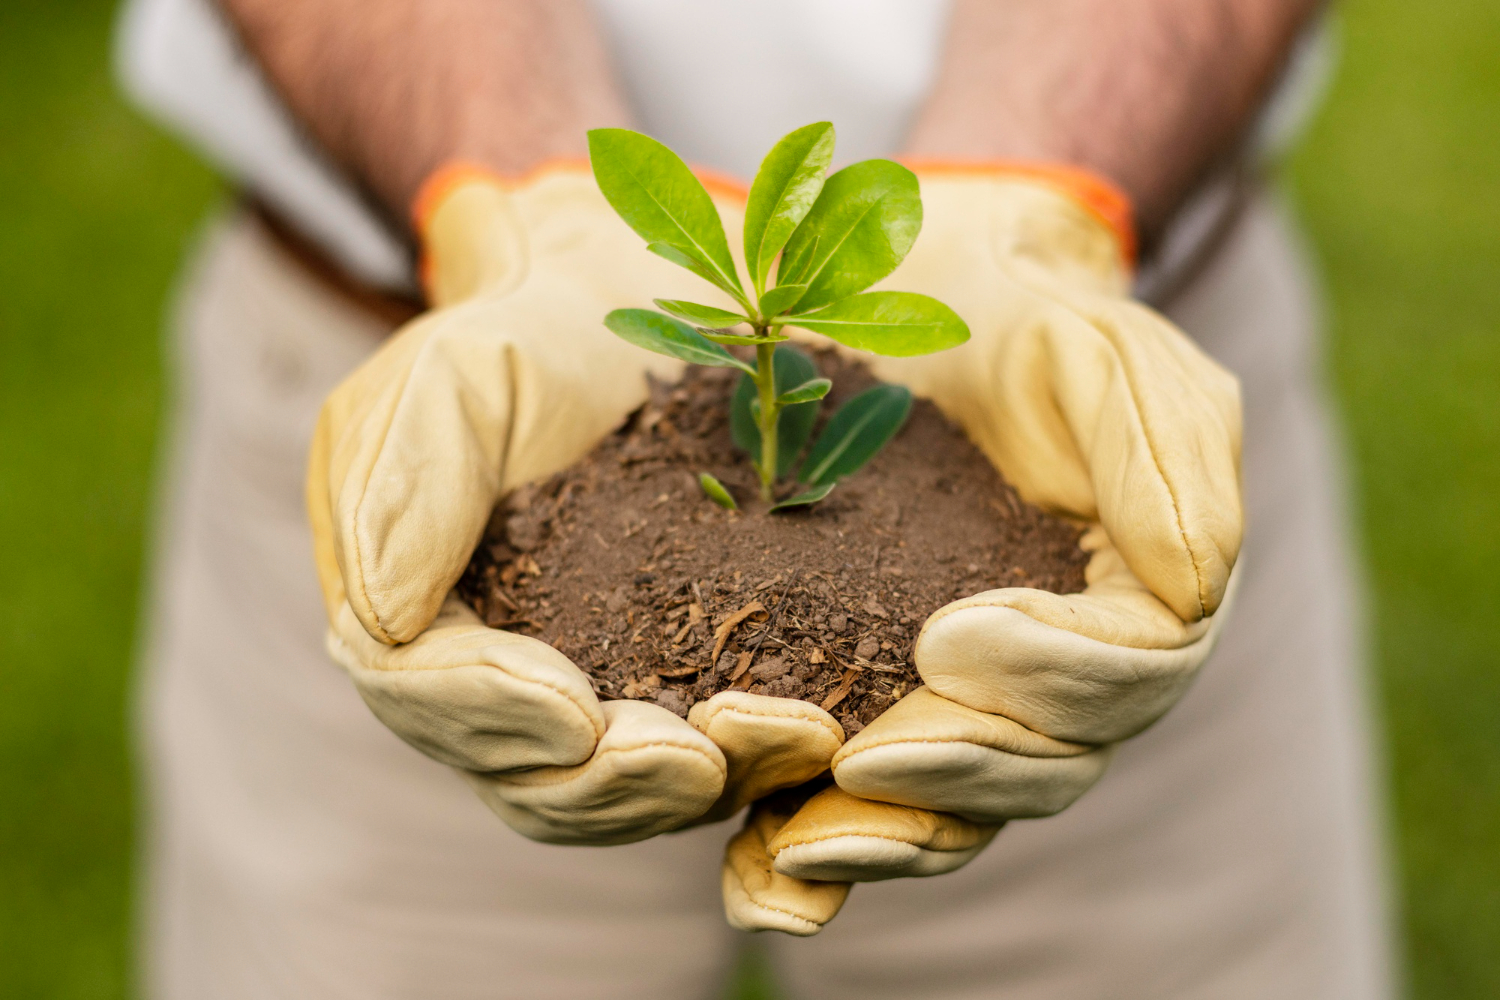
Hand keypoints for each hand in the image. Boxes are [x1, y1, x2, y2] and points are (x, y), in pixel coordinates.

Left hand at [723, 165, 1241, 926]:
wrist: (902, 312)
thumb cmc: (1009, 318)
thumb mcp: (1096, 347)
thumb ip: (1167, 445)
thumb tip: (1196, 583)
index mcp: (1142, 593)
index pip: (1134, 665)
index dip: (1055, 669)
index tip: (948, 637)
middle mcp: (1070, 674)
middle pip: (1044, 765)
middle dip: (958, 769)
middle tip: (862, 759)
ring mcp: (974, 709)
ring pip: (957, 812)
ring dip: (884, 839)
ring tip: (795, 845)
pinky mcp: (880, 715)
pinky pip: (867, 808)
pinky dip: (821, 842)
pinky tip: (754, 866)